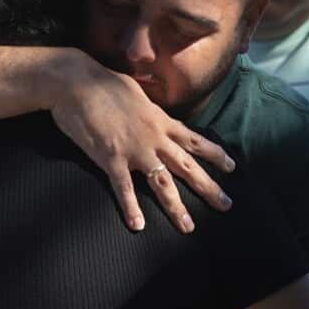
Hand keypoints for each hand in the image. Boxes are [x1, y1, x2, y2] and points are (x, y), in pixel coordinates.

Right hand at [49, 53, 234, 232]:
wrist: (76, 82)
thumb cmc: (103, 82)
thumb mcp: (136, 92)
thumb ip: (149, 107)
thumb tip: (154, 111)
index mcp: (160, 120)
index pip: (194, 140)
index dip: (214, 155)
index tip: (232, 167)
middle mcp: (154, 137)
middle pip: (187, 166)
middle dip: (208, 187)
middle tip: (226, 204)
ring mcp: (134, 150)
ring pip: (162, 182)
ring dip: (176, 206)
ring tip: (188, 226)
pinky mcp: (111, 158)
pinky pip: (124, 188)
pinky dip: (130, 208)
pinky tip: (137, 226)